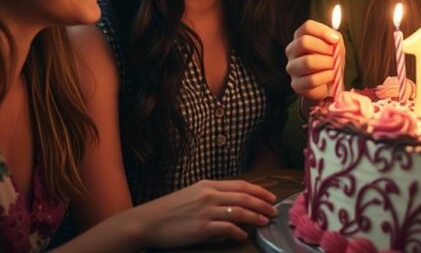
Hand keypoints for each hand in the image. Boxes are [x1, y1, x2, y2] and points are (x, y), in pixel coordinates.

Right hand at [129, 179, 276, 247]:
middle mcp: (209, 195)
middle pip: (245, 198)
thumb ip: (212, 196)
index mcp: (207, 185)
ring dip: (256, 217)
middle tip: (274, 211)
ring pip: (240, 212)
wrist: (147, 222)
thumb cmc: (168, 210)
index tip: (270, 197)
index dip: (259, 191)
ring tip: (265, 222)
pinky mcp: (202, 228)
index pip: (241, 185)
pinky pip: (227, 229)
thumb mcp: (192, 195)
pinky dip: (238, 232)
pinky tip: (243, 236)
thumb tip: (232, 204)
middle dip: (262, 204)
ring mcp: (206, 212)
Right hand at [286, 19, 340, 102]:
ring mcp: (292, 68)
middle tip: (333, 55)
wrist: (329, 84)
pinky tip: (331, 76)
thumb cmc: (330, 61)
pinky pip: (312, 79)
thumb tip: (334, 39)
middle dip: (324, 48)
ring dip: (326, 64)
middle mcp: (292, 51)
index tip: (335, 40)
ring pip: (308, 62)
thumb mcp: (335, 46)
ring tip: (333, 67)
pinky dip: (326, 77)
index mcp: (300, 37)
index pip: (307, 27)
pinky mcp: (296, 84)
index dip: (323, 32)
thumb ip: (335, 38)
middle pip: (304, 42)